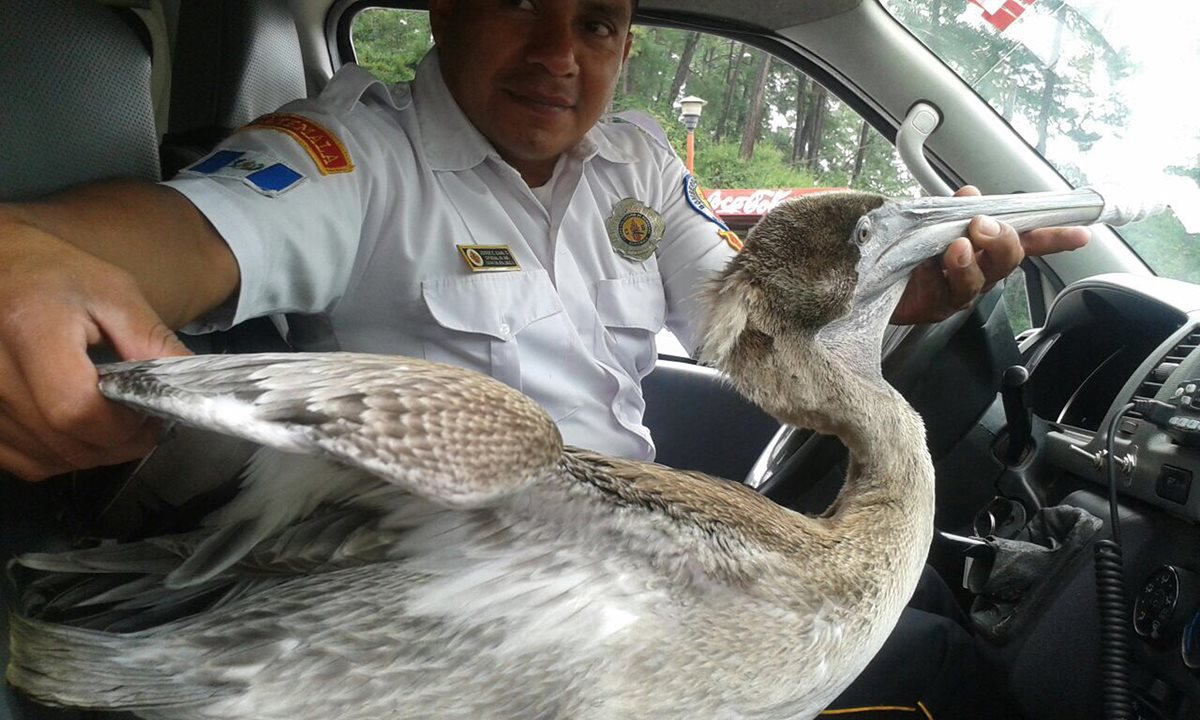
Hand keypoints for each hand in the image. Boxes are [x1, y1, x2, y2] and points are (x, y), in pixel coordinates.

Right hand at [0, 213, 190, 480]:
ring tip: (114, 422)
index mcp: (31, 330)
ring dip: (93, 452)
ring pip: (47, 459)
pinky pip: (24, 461)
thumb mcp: (114, 293)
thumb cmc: (58, 275)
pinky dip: (60, 456)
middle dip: (117, 443)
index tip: (147, 413)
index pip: (76, 409)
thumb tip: (193, 386)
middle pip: (64, 442)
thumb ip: (152, 342)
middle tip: (142, 422)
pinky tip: (79, 430)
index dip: (121, 425)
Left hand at [889, 185, 1089, 324]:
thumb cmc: (899, 248)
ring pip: (981, 278)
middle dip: (1003, 240)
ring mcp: (957, 290)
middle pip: (1007, 259)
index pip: (1022, 240)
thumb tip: (971, 191)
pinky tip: (944, 258)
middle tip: (985, 226)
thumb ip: (952, 207)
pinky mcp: (935, 306)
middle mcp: (975, 269)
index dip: (1052, 237)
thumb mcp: (928, 219)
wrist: (862, 276)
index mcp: (980, 247)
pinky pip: (950, 291)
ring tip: (959, 244)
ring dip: (975, 258)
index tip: (1080, 234)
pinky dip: (949, 272)